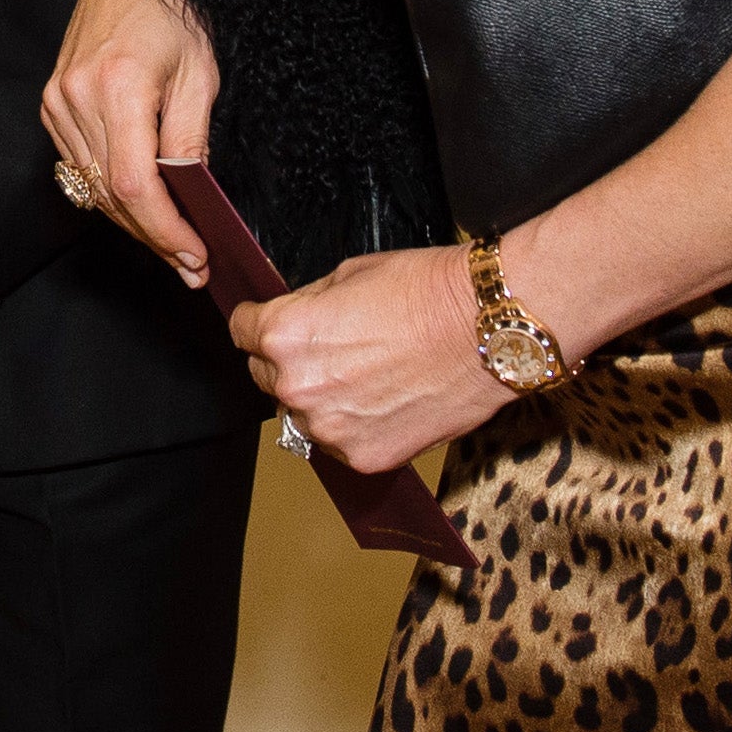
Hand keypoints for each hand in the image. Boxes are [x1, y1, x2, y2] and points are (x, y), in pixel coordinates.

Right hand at [41, 0, 221, 282]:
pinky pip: (78, 164)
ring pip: (90, 187)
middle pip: (109, 195)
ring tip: (172, 242)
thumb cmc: (175, 11)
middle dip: (153, 236)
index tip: (194, 256)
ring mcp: (56, 99)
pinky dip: (108, 190)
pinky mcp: (50, 101)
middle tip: (191, 264)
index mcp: (117, 86)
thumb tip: (193, 202)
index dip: (164, 231)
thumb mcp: (201, 76)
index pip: (133, 185)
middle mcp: (75, 96)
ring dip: (132, 220)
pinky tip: (139, 202)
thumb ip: (192, 142)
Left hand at [225, 244, 506, 474]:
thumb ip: (306, 304)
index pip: (241, 332)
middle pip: (266, 376)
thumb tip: (292, 317)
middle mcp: (298, 387)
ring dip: (321, 398)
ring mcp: (331, 428)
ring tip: (367, 374)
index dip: (258, 322)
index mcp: (284, 335)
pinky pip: (340, 442)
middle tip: (333, 347)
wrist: (490, 328)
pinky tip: (386, 399)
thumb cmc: (428, 292)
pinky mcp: (365, 458)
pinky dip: (354, 425)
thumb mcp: (348, 274)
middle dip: (289, 361)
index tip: (268, 323)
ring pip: (302, 413)